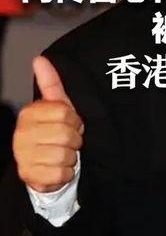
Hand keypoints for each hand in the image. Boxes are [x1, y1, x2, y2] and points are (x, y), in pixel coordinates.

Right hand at [13, 56, 83, 192]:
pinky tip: (59, 169)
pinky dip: (66, 173)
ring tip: (64, 155)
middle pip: (66, 134)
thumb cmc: (55, 134)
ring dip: (70, 158)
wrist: (45, 167)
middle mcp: (21, 134)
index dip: (75, 120)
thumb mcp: (57, 108)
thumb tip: (39, 59)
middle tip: (69, 142)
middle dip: (74, 140)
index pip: (65, 113)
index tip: (71, 124)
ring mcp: (23, 156)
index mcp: (28, 114)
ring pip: (64, 155)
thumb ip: (50, 84)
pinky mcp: (29, 176)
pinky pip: (60, 174)